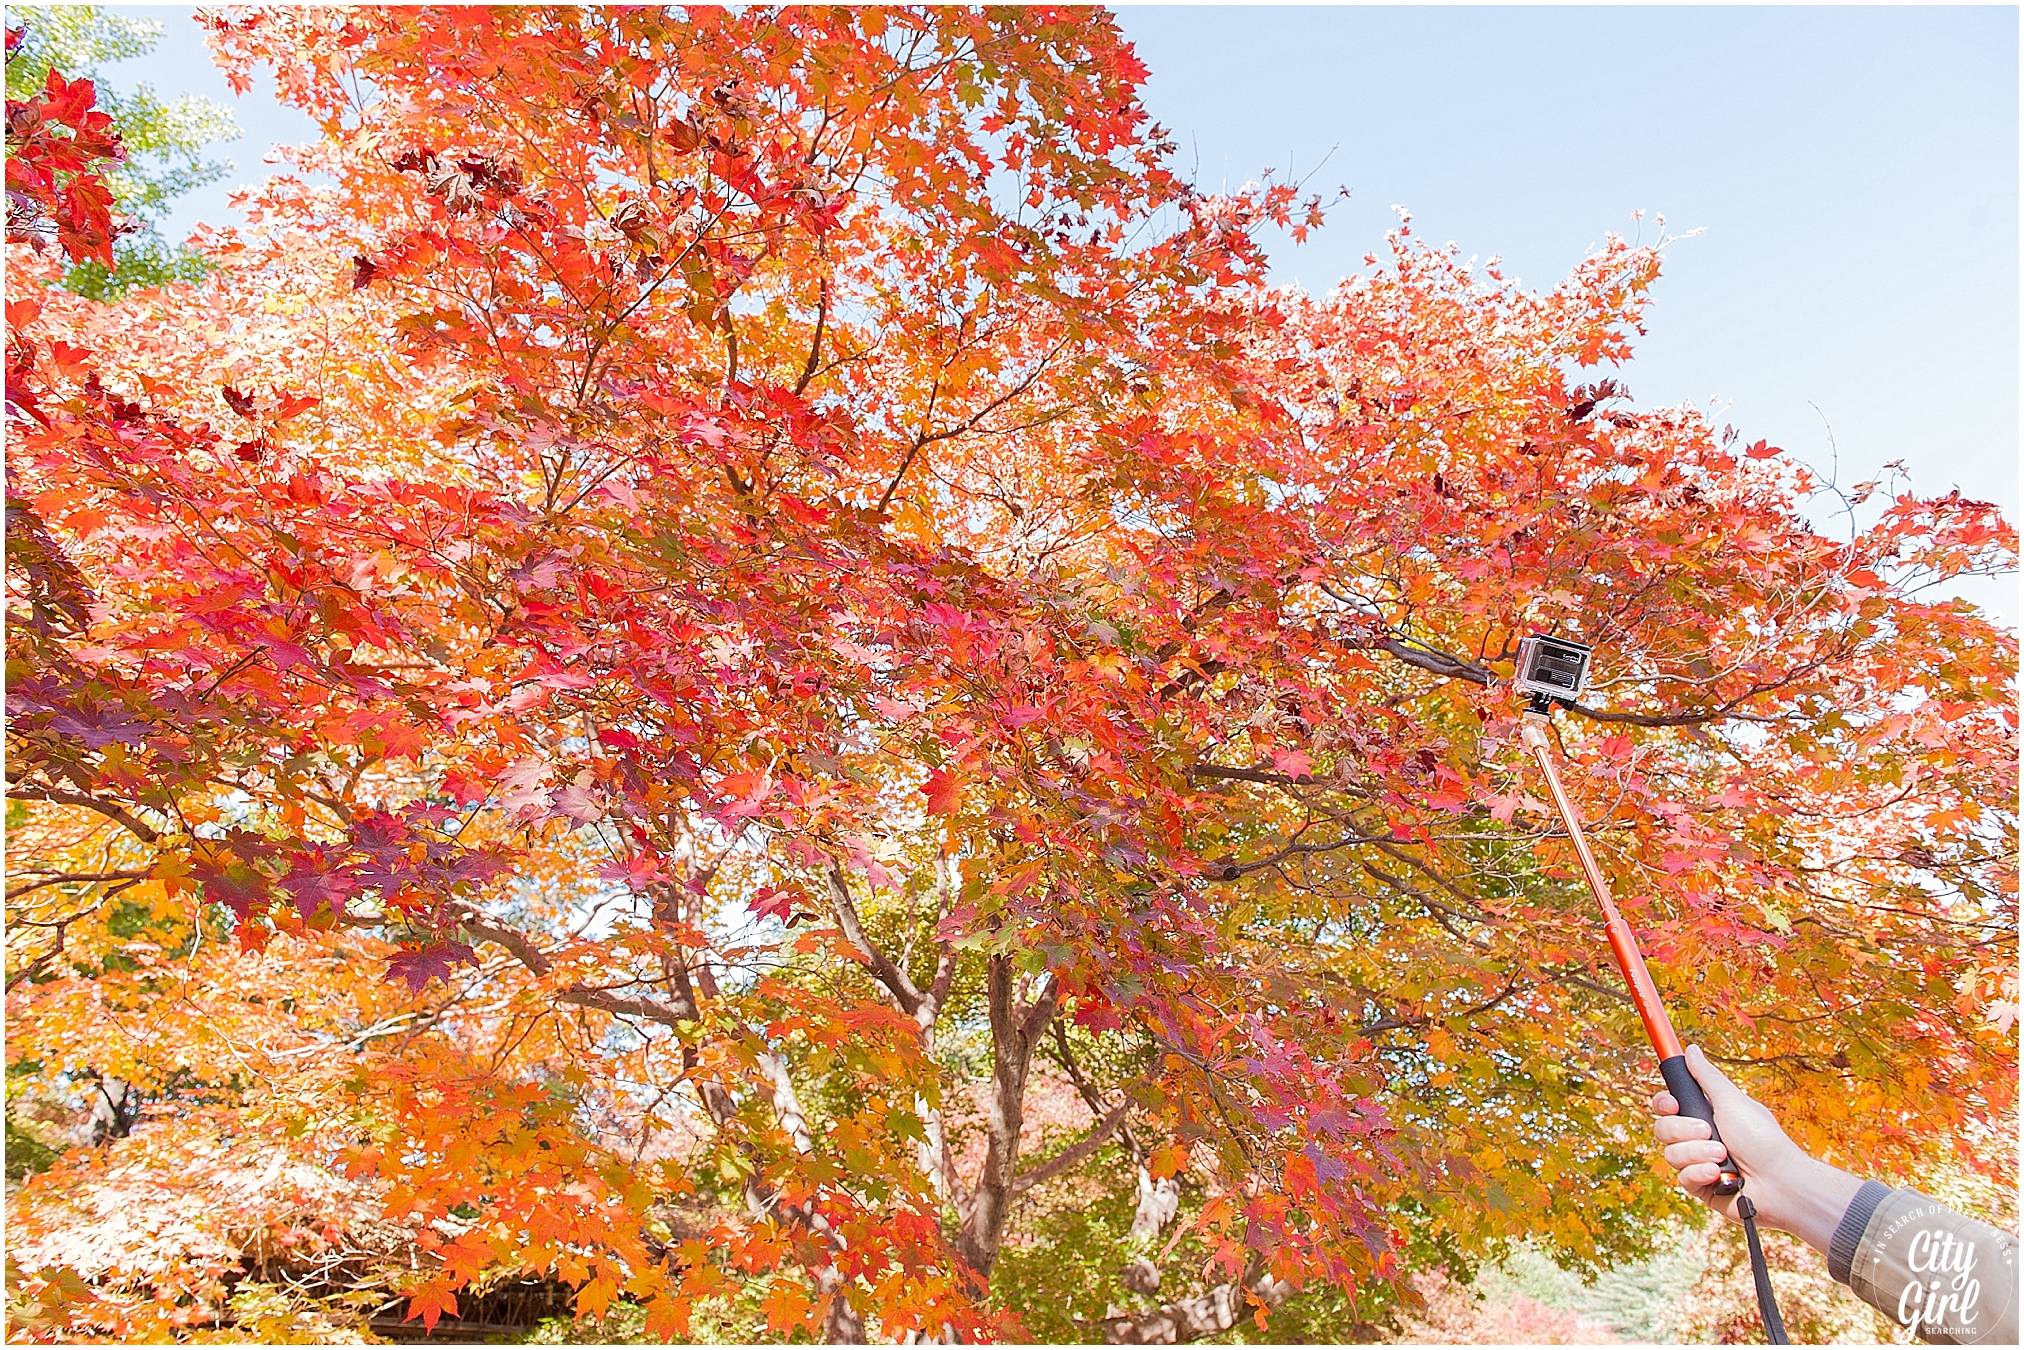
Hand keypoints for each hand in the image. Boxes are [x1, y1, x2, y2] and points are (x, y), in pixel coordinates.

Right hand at [1650, 1045, 1862, 1253]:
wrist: (1780, 1183)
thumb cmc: (1763, 1140)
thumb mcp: (1732, 1102)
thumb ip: (1706, 1076)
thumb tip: (1692, 1050)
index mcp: (1706, 1115)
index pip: (1668, 1106)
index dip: (1664, 1104)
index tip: (1672, 1104)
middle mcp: (1699, 1138)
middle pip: (1663, 1128)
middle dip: (1684, 1130)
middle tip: (1710, 1131)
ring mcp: (1698, 1162)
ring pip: (1671, 1154)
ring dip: (1697, 1153)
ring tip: (1723, 1156)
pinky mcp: (1700, 1186)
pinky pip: (1682, 1177)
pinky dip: (1700, 1174)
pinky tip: (1718, 1175)